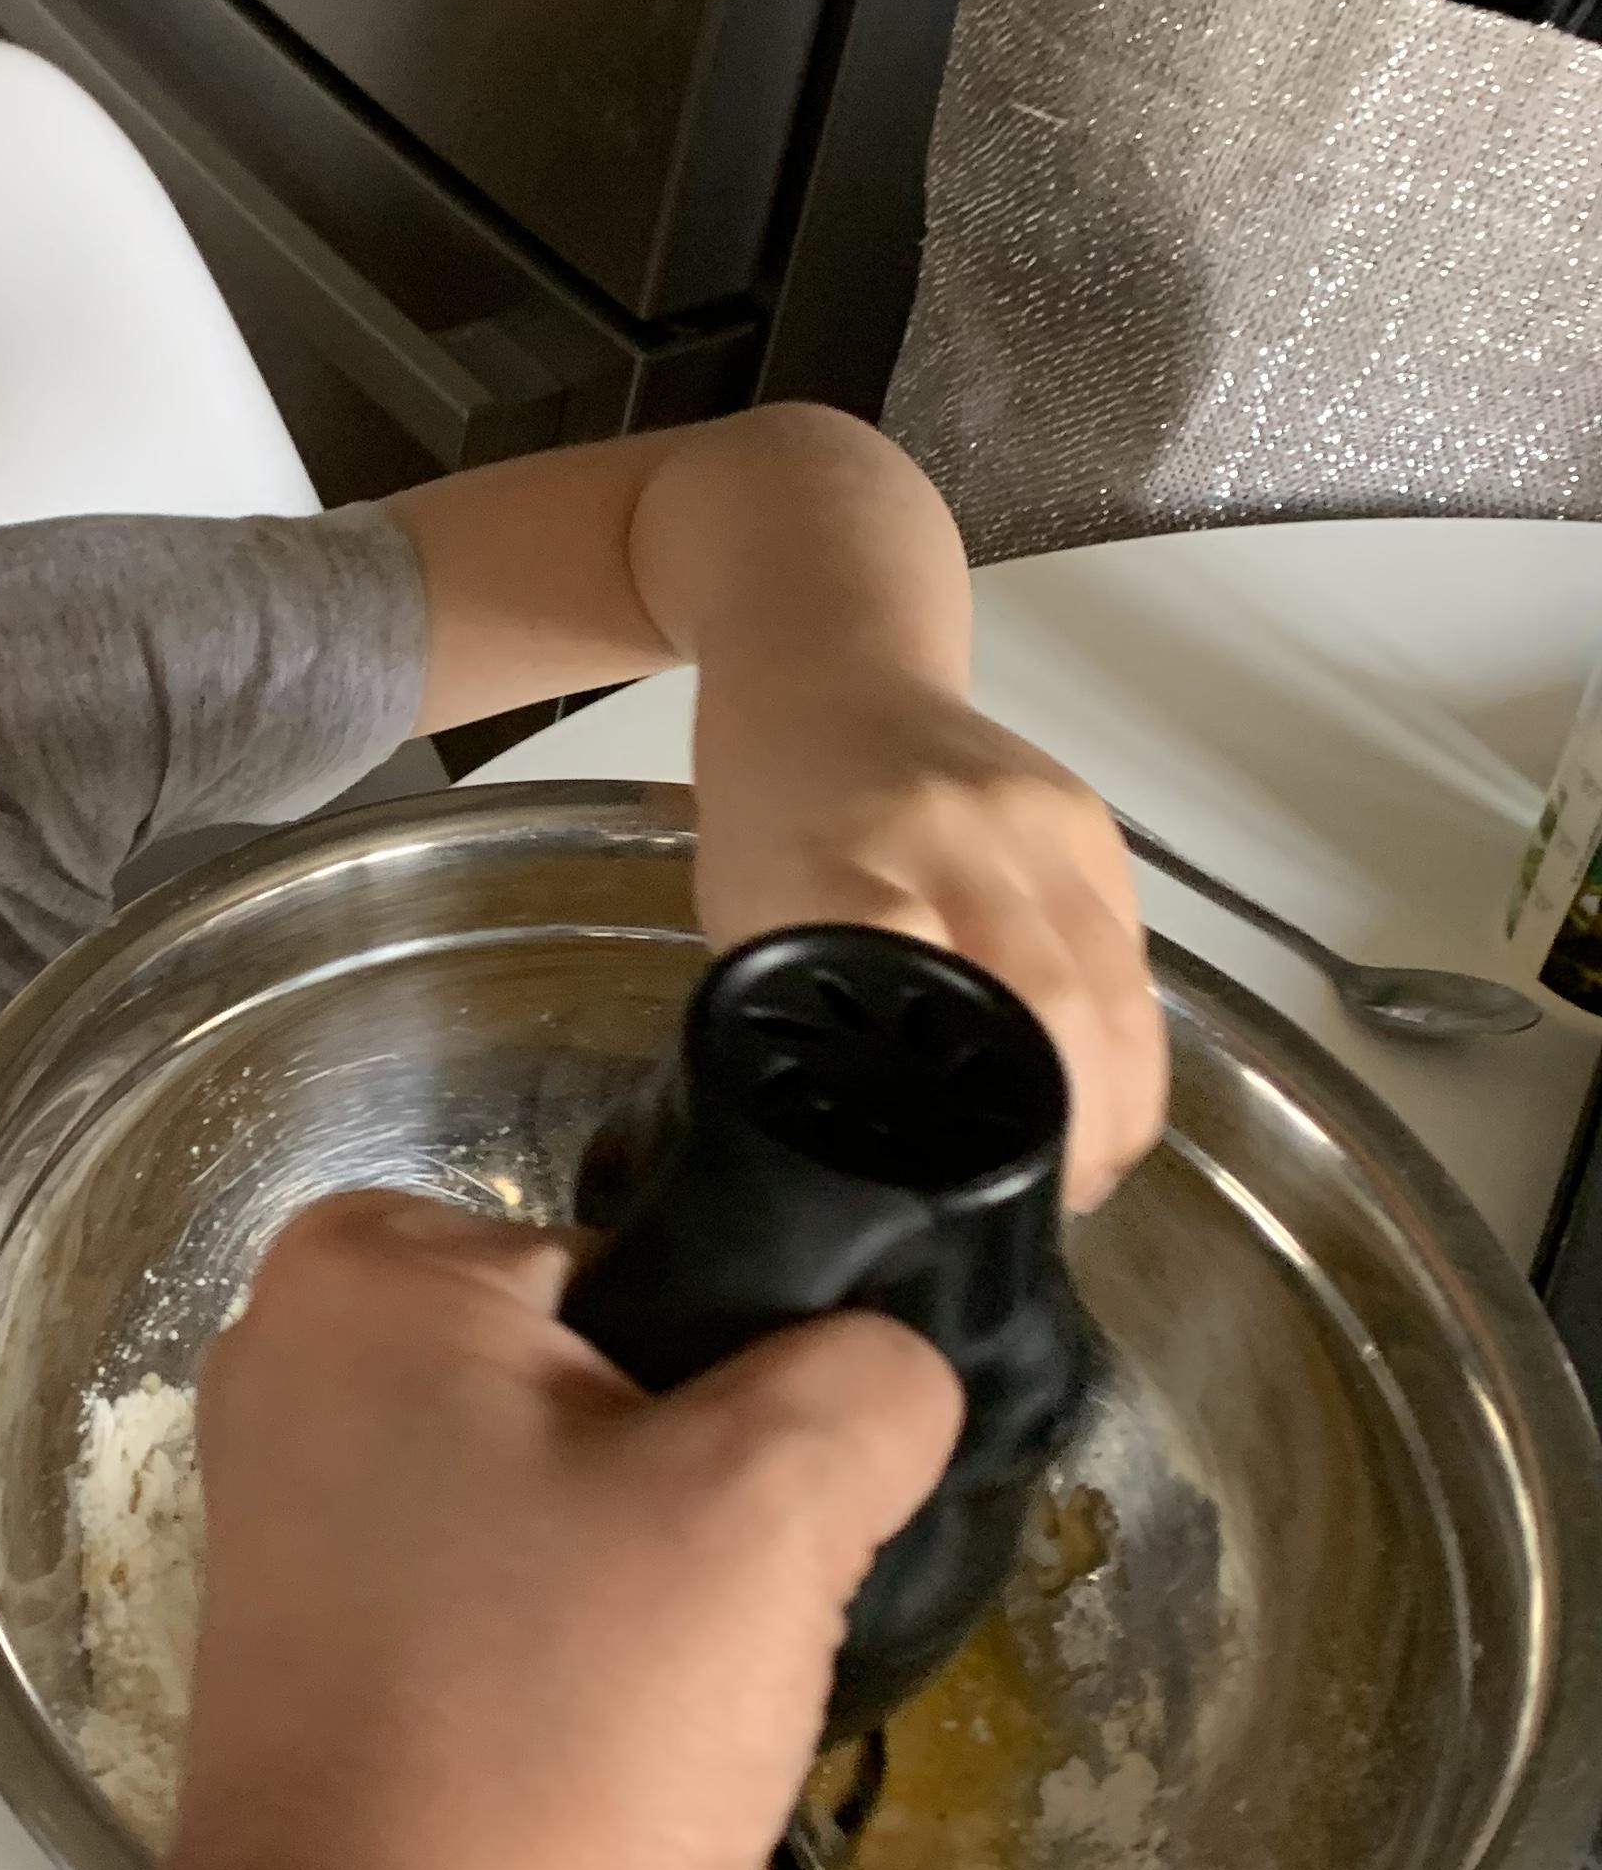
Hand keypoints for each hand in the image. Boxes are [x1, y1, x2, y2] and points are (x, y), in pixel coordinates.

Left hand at [152, 1194, 960, 1869]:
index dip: (754, 1379)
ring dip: (654, 1584)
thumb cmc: (551, 1736)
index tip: (777, 1515)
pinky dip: (578, 1649)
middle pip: (617, 1369)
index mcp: (370, 1266)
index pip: (660, 1253)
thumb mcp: (769, 1508)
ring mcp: (292, 1501)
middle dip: (703, 1488)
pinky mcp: (316, 1630)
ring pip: (576, 1488)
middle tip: (726, 1622)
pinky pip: (509, 1586)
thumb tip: (883, 1372)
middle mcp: (296, 1352)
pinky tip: (608, 1741)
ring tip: (671, 1696)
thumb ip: (866, 1379)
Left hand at [692, 663, 1165, 1207]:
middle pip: (1049, 999)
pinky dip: (1127, 1033)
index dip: (965, 1091)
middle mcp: (955, 835)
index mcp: (846, 863)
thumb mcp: (741, 917)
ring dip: (1119, 1095)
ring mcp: (1036, 822)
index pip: (917, 977)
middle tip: (1051, 1200)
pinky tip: (1110, 1094)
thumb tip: (848, 1144)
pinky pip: (1128, 949)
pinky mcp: (1090, 820)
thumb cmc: (770, 810)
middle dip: (1068, 1123)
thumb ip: (795, 1015)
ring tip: (1093, 1170)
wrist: (830, 669)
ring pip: (1113, 984)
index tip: (973, 1181)